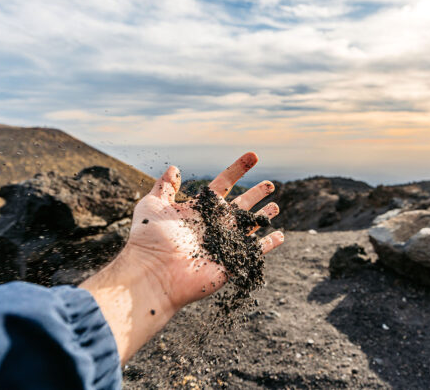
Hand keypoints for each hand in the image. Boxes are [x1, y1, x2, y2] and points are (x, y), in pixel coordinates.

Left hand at [81, 152, 283, 363]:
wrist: (154, 274)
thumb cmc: (150, 240)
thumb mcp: (152, 205)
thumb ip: (165, 186)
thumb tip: (174, 167)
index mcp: (199, 210)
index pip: (224, 184)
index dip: (238, 169)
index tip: (253, 156)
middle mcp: (214, 225)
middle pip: (240, 204)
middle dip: (255, 194)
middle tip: (270, 184)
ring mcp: (224, 244)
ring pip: (249, 226)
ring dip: (263, 216)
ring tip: (275, 206)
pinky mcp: (231, 263)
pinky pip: (255, 252)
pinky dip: (269, 244)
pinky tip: (280, 235)